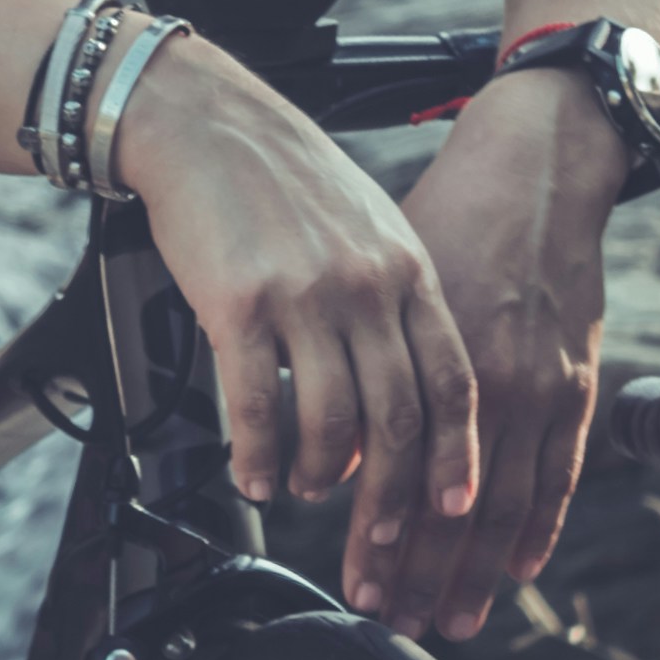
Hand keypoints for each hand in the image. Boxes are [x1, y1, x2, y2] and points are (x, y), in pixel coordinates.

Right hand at [117, 34, 479, 619]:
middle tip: (377, 540)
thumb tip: (396, 384)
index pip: (451, 382)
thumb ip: (393, 297)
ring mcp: (303, 296)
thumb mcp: (368, 223)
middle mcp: (364, 286)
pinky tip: (252, 473)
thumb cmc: (282, 172)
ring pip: (329, 422)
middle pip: (397, 420)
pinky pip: (257, 405)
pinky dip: (258, 455)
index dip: (455, 455)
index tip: (453, 506)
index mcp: (406, 268)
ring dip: (317, 476)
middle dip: (391, 498)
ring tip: (301, 489)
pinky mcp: (237, 303)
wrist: (204, 120)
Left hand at [380, 67, 623, 640]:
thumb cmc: (438, 222)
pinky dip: (539, 527)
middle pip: (441, 501)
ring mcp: (533, 381)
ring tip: (447, 618)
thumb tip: (318, 446)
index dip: (371, 535)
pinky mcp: (574, 380)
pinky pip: (560, 471)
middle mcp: (476, 373)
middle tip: (390, 619)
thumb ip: (352, 363)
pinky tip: (515, 569)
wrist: (528, 170)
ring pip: (499, 502)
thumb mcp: (373, 283)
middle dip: (415, 569)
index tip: (350, 582)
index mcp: (411, 350)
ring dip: (471, 569)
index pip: (386, 469)